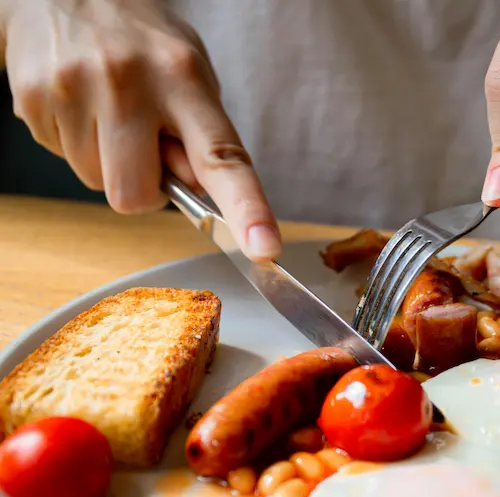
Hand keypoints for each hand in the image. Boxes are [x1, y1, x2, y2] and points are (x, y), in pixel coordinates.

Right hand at [1, 0, 280, 260]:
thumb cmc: (142, 41)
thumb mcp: (191, 74)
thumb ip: (202, 137)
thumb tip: (201, 195)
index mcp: (182, 77)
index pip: (222, 158)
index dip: (246, 209)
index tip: (264, 248)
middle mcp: (127, 82)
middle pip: (136, 195)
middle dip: (143, 187)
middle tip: (143, 147)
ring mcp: (74, 89)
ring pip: (98, 184)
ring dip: (109, 163)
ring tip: (108, 113)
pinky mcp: (32, 98)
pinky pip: (63, 160)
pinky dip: (78, 144)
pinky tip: (82, 106)